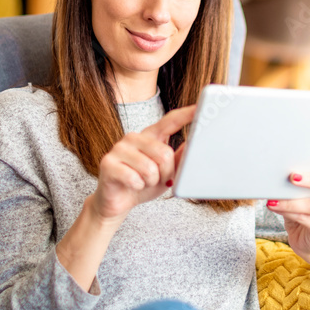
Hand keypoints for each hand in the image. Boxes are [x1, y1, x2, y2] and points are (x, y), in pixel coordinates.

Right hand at [88, 105, 194, 225]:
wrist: (117, 202)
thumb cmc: (143, 184)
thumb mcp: (166, 172)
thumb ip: (179, 157)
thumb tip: (196, 144)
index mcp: (150, 136)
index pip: (170, 121)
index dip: (186, 114)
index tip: (201, 107)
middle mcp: (134, 137)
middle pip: (165, 153)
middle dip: (166, 173)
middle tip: (156, 179)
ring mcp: (119, 148)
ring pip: (150, 168)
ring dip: (151, 182)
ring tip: (142, 182)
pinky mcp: (108, 163)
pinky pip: (135, 178)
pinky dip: (138, 187)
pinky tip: (131, 185)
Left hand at [266, 159, 309, 260]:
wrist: (305, 238)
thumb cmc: (304, 208)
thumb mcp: (304, 191)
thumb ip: (300, 180)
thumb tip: (281, 171)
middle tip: (293, 176)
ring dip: (292, 201)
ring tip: (274, 199)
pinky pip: (305, 219)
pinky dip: (288, 212)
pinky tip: (275, 207)